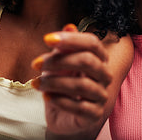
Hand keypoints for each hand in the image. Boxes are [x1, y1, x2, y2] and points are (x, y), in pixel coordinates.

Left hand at [31, 24, 111, 138]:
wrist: (64, 115)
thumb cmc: (64, 83)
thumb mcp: (61, 62)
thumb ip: (66, 46)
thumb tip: (69, 27)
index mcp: (100, 58)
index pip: (92, 43)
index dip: (71, 39)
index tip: (46, 39)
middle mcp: (105, 75)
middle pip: (87, 61)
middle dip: (58, 61)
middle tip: (36, 63)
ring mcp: (102, 95)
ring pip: (82, 85)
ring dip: (54, 82)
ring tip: (36, 82)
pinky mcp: (95, 114)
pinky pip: (79, 107)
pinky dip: (60, 101)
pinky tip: (46, 96)